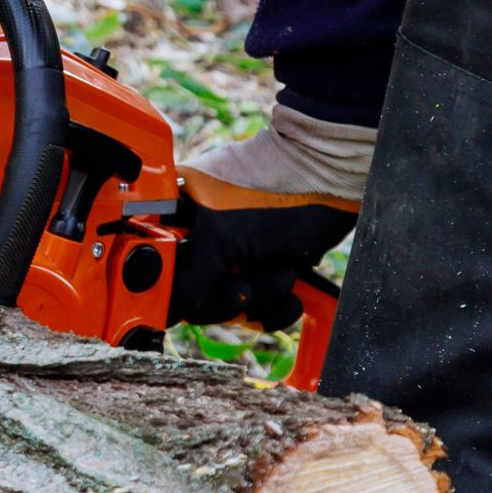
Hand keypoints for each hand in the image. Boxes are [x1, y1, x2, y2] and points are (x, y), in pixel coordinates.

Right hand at [171, 104, 375, 329]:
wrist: (333, 178)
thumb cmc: (272, 193)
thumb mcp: (220, 239)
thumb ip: (186, 280)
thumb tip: (161, 314)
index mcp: (172, 224)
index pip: (158, 276)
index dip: (177, 296)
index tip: (200, 296)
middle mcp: (198, 241)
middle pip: (196, 300)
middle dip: (231, 297)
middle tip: (247, 281)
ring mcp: (233, 258)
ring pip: (232, 307)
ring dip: (263, 297)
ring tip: (283, 269)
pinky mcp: (264, 270)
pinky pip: (262, 311)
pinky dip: (279, 308)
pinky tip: (293, 292)